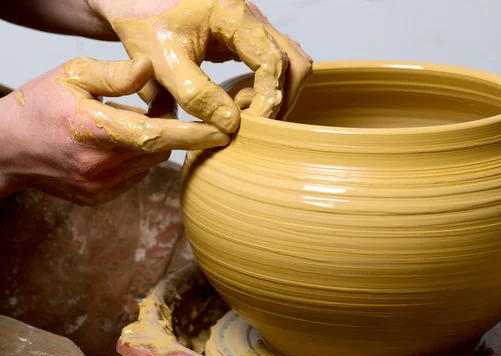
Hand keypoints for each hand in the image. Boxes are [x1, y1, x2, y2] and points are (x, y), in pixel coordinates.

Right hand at [0, 56, 229, 204]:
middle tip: (162, 106)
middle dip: (171, 129)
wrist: (7, 150)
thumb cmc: (40, 106)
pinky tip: (119, 144)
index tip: (224, 131)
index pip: (158, 135)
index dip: (194, 134)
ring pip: (150, 163)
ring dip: (153, 143)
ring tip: (132, 121)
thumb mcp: (72, 76)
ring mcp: (102, 186)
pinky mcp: (101, 198)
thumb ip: (115, 74)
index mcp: (95, 130)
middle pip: (160, 148)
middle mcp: (101, 165)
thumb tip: (152, 68)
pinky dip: (138, 159)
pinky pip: (136, 176)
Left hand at [89, 0, 312, 132]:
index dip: (268, 99)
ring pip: (290, 64)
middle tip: (253, 124)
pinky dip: (266, 87)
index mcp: (232, 13)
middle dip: (280, 99)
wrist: (133, 5)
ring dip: (276, 94)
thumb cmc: (143, 27)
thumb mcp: (161, 63)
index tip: (251, 126)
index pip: (273, 61)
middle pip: (294, 63)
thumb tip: (232, 125)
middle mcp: (251, 14)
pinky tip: (237, 101)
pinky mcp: (249, 37)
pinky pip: (275, 64)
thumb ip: (196, 95)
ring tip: (243, 112)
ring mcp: (254, 25)